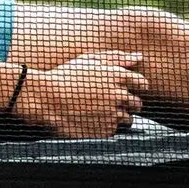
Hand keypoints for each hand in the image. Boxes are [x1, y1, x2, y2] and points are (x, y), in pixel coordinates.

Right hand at [22, 52, 147, 137]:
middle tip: (115, 102)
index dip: (138, 86)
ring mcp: (112, 114)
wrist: (47, 98)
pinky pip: (114, 131)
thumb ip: (117, 58)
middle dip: (131, 103)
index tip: (132, 89)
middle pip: (137, 103)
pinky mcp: (104, 130)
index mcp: (117, 76)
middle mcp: (118, 95)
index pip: (141, 83)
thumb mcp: (90, 60)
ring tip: (102, 112)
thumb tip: (139, 57)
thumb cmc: (66, 76)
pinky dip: (107, 127)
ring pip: (128, 119)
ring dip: (120, 116)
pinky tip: (93, 120)